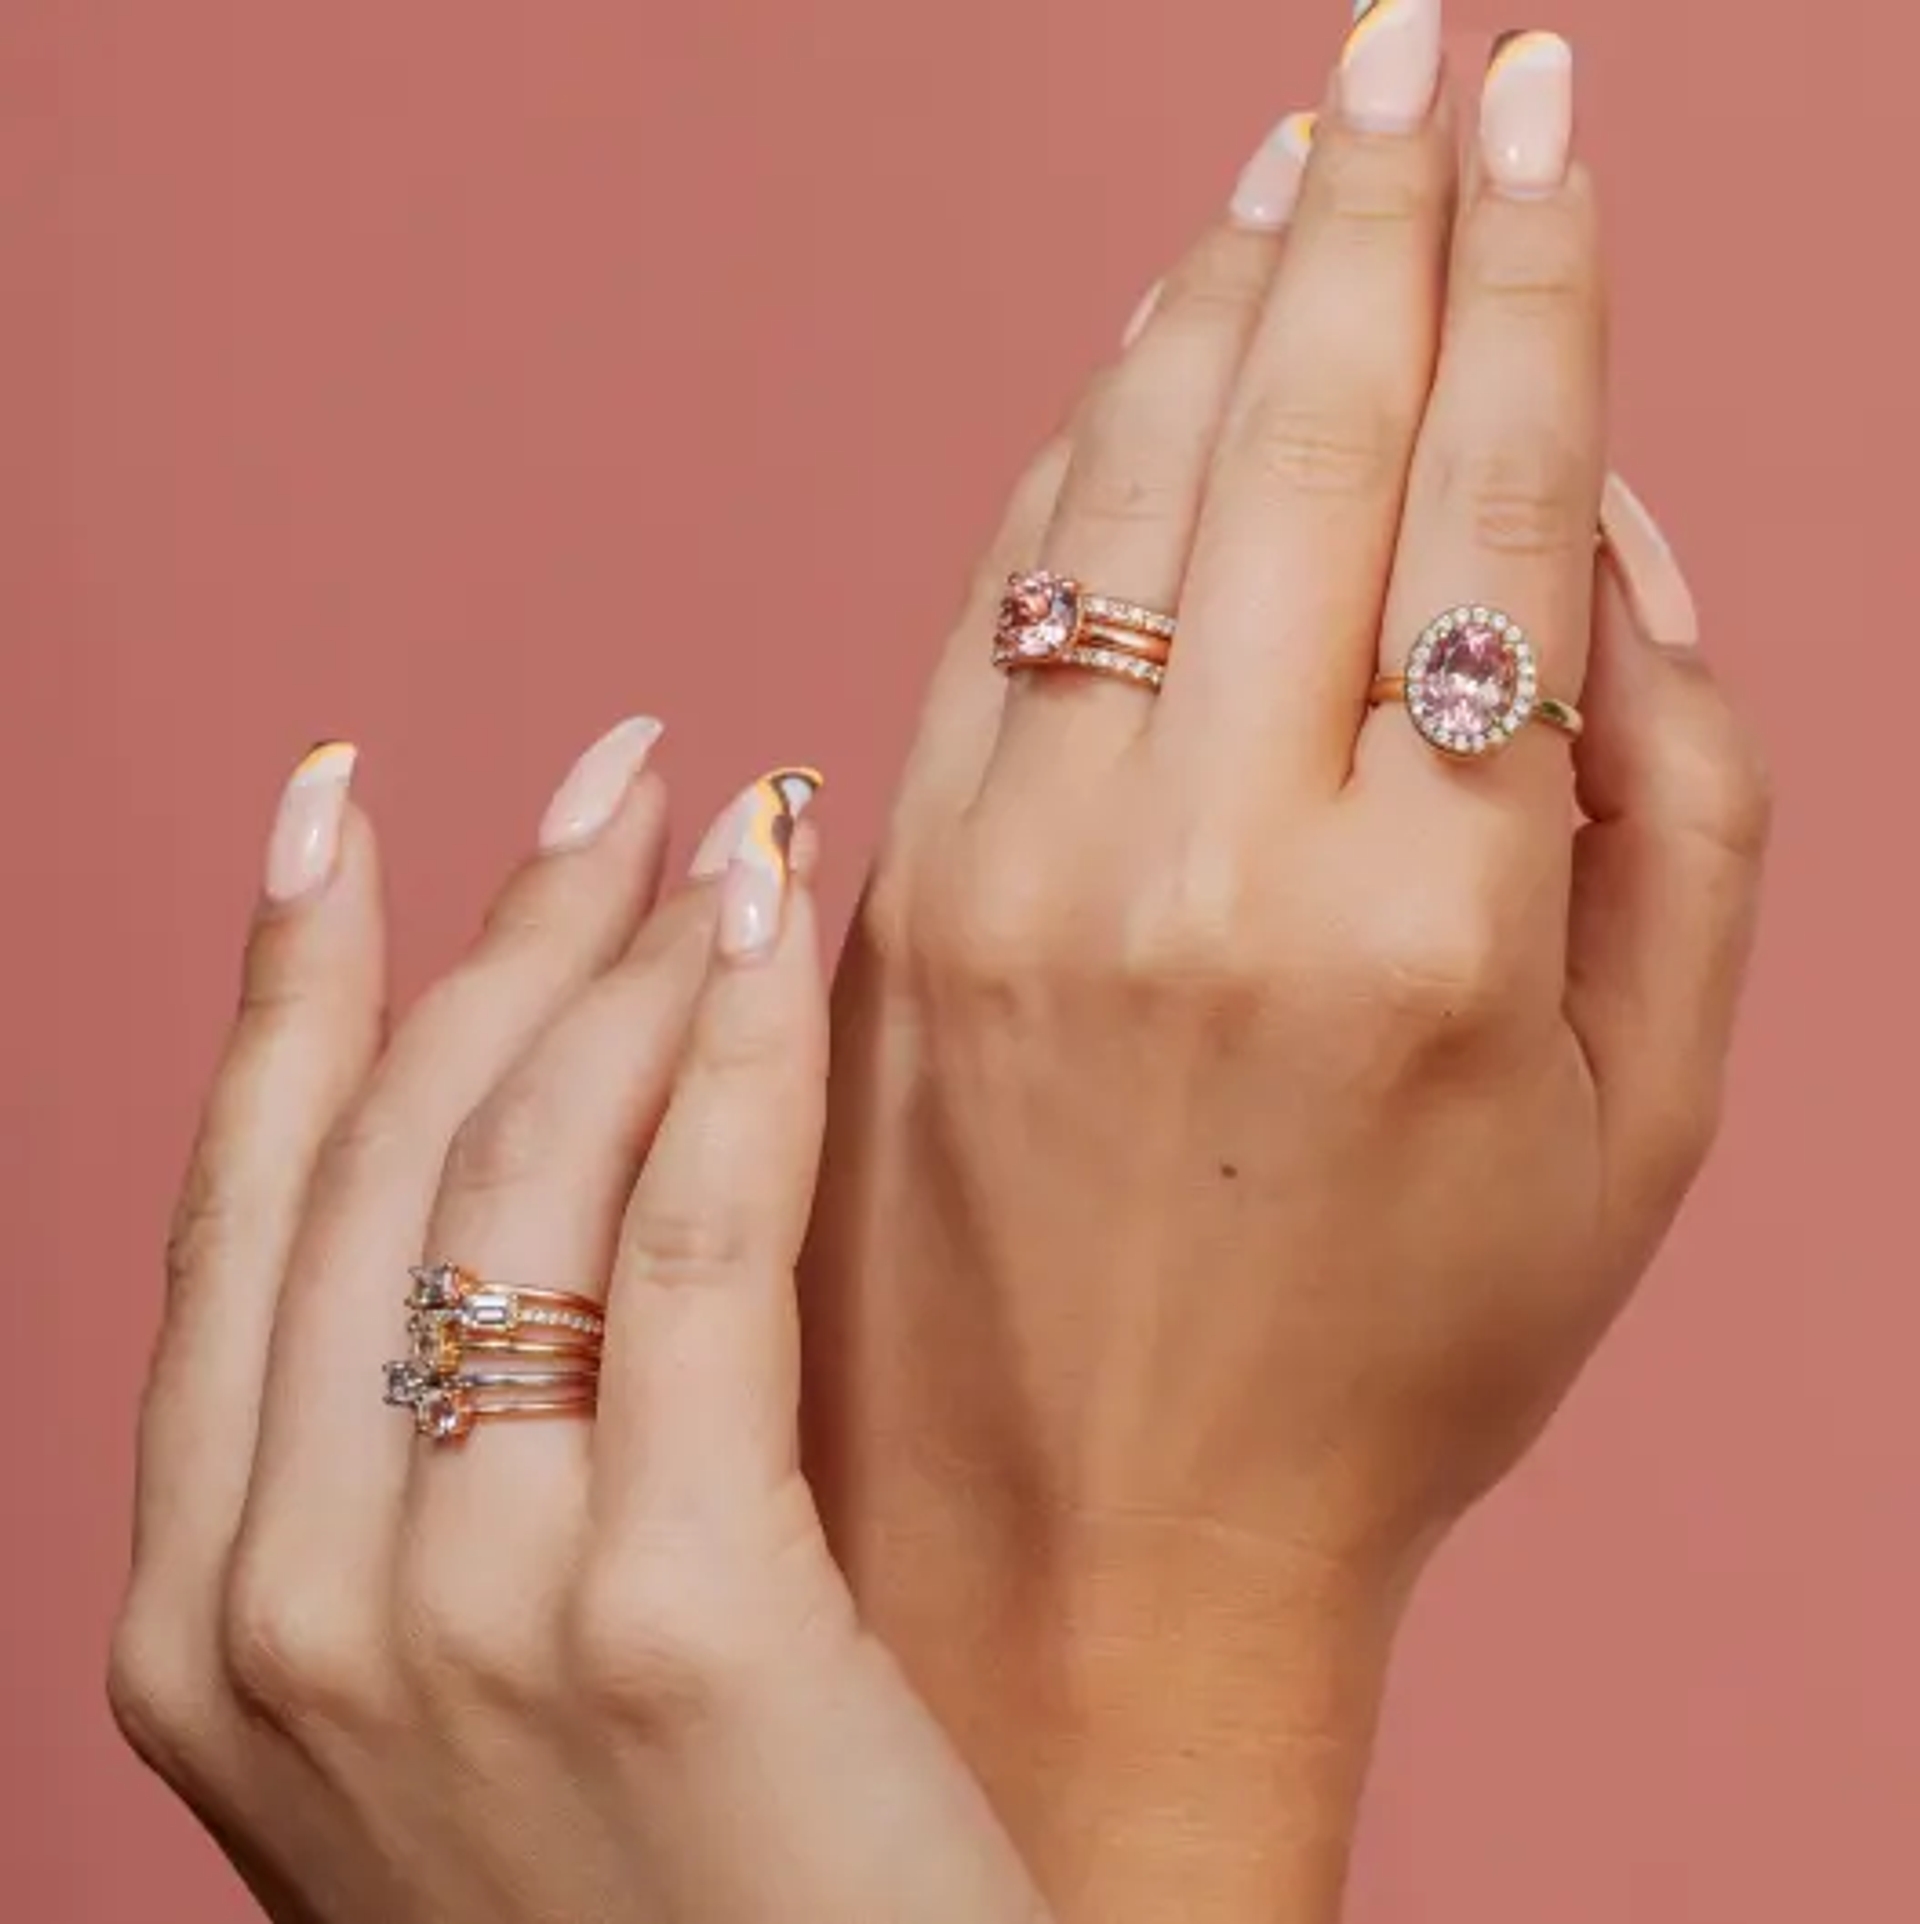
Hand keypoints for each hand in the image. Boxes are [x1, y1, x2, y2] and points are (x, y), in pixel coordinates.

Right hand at [110, 730, 1044, 1923]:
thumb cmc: (688, 1897)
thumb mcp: (479, 1688)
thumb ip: (445, 1469)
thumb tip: (522, 1180)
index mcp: (212, 1625)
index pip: (239, 1216)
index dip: (286, 985)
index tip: (337, 809)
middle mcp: (284, 1612)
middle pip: (376, 1157)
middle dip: (488, 924)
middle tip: (607, 774)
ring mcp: (451, 1620)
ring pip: (522, 1170)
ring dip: (622, 959)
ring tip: (725, 824)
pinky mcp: (664, 1615)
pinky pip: (692, 1243)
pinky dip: (732, 1052)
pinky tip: (778, 916)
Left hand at [804, 11, 1769, 1918]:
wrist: (1096, 1536)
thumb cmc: (1397, 1354)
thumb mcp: (1644, 1125)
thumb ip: (1679, 801)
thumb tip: (1602, 529)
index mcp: (1440, 920)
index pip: (1495, 493)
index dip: (1532, 266)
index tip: (1540, 103)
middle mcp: (1212, 863)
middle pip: (1298, 436)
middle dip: (1368, 209)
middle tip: (1402, 49)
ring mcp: (1019, 872)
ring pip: (1121, 490)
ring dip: (1210, 304)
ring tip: (1284, 175)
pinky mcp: (896, 900)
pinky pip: (990, 604)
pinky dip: (1073, 461)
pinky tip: (1133, 374)